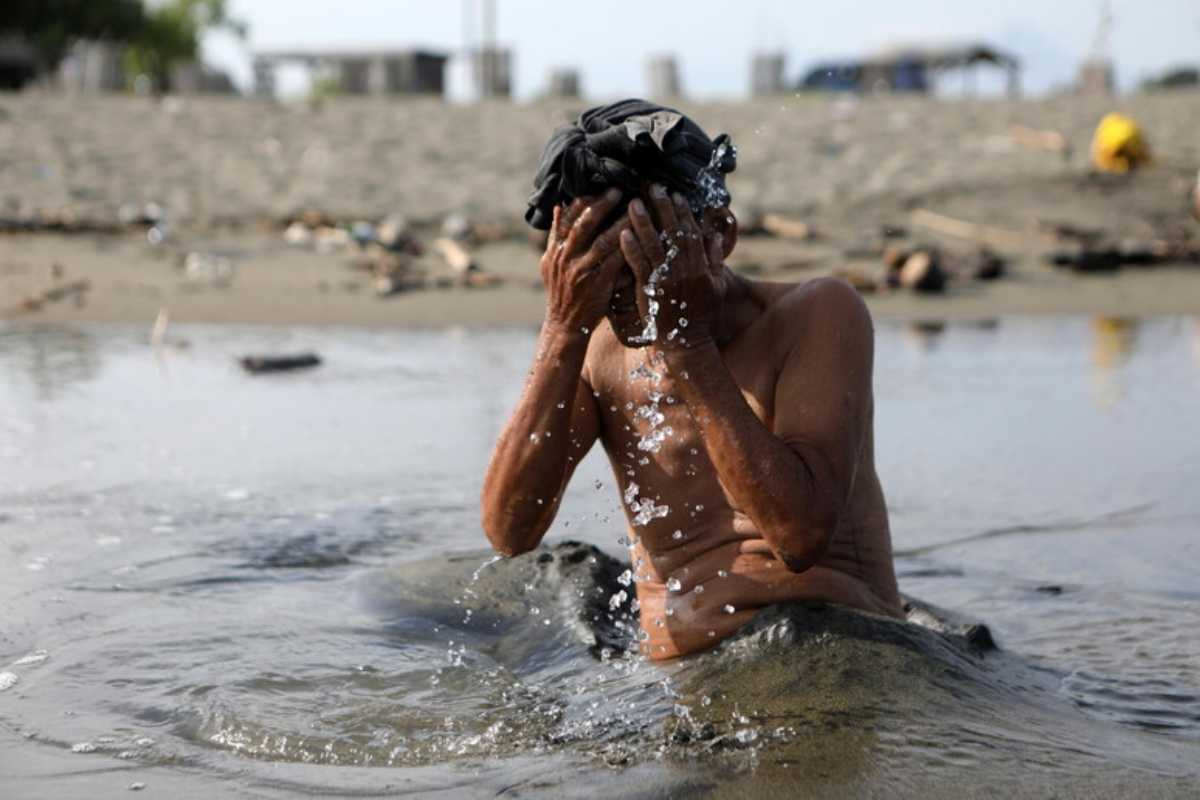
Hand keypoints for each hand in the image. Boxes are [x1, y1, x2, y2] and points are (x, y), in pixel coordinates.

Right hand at [540, 189, 629, 333]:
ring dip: (621, 223)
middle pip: (584, 224)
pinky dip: (628, 248)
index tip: (598, 183)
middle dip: (602, 204)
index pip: (567, 217)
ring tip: (636, 208)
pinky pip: (615, 262)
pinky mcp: (597, 284)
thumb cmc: (561, 291)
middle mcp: (566, 257)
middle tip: (620, 188)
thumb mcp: (549, 262)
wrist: (565, 325)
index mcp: (555, 249)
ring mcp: (581, 270)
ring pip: (603, 241)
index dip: (583, 199)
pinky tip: (641, 238)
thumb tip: (558, 206)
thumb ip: (556, 235)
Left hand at [619, 185, 725, 349]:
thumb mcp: (716, 287)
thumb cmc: (703, 316)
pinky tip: (623, 234)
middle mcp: (685, 270)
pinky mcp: (651, 291)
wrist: (688, 344)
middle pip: (672, 232)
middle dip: (662, 208)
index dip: (683, 212)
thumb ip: (715, 260)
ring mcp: (667, 280)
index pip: (691, 232)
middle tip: (652, 187)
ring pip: (653, 245)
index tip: (676, 195)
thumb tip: (715, 235)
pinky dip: (631, 250)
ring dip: (643, 222)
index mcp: (700, 266)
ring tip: (632, 203)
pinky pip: (639, 267)